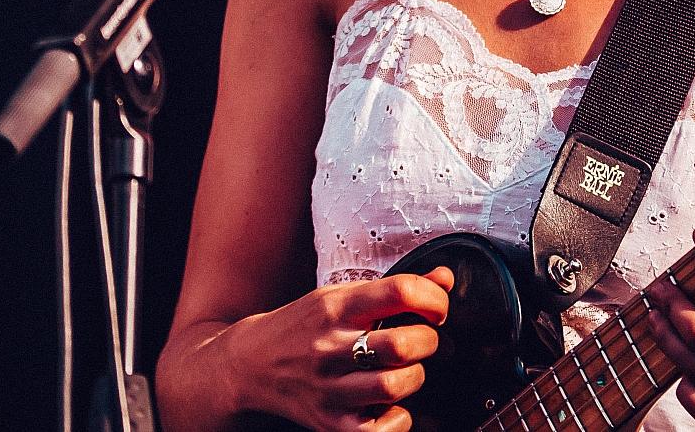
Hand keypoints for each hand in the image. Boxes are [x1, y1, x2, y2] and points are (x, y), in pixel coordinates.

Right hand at [219, 267, 452, 431]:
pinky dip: (398, 419)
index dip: (433, 297)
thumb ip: (394, 288)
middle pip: (401, 344)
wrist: (250, 365)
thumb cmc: (302, 327)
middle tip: (424, 339)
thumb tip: (444, 278)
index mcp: (335, 307)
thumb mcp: (340, 296)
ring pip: (394, 386)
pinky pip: (379, 430)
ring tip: (406, 369)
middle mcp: (330, 347)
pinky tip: (391, 404)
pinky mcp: (329, 423)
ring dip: (415, 376)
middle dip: (428, 340)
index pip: (399, 291)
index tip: (436, 307)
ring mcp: (329, 389)